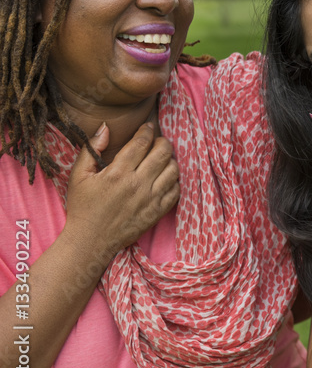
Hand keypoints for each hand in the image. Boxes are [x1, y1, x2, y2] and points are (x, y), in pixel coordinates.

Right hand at [63, 122, 179, 256]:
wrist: (90, 241)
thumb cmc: (83, 207)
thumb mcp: (79, 176)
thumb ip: (91, 149)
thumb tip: (105, 127)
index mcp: (118, 172)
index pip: (141, 143)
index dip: (147, 130)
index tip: (147, 126)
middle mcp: (137, 184)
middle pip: (163, 152)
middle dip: (162, 141)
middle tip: (157, 141)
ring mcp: (150, 199)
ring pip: (173, 169)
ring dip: (170, 160)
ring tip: (162, 159)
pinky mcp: (158, 212)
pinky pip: (176, 190)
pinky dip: (174, 180)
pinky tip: (165, 178)